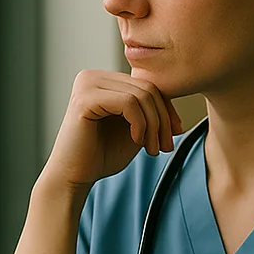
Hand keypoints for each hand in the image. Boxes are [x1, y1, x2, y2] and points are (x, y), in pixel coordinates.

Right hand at [41, 70, 184, 190]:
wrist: (74, 177)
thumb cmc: (101, 156)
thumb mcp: (135, 130)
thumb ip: (151, 114)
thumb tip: (179, 107)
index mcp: (104, 80)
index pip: (147, 84)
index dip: (166, 109)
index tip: (173, 135)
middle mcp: (93, 76)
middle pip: (147, 88)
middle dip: (162, 120)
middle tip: (164, 147)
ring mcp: (87, 84)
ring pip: (141, 95)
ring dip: (153, 125)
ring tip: (152, 149)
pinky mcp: (85, 98)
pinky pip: (128, 103)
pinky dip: (140, 124)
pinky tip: (137, 141)